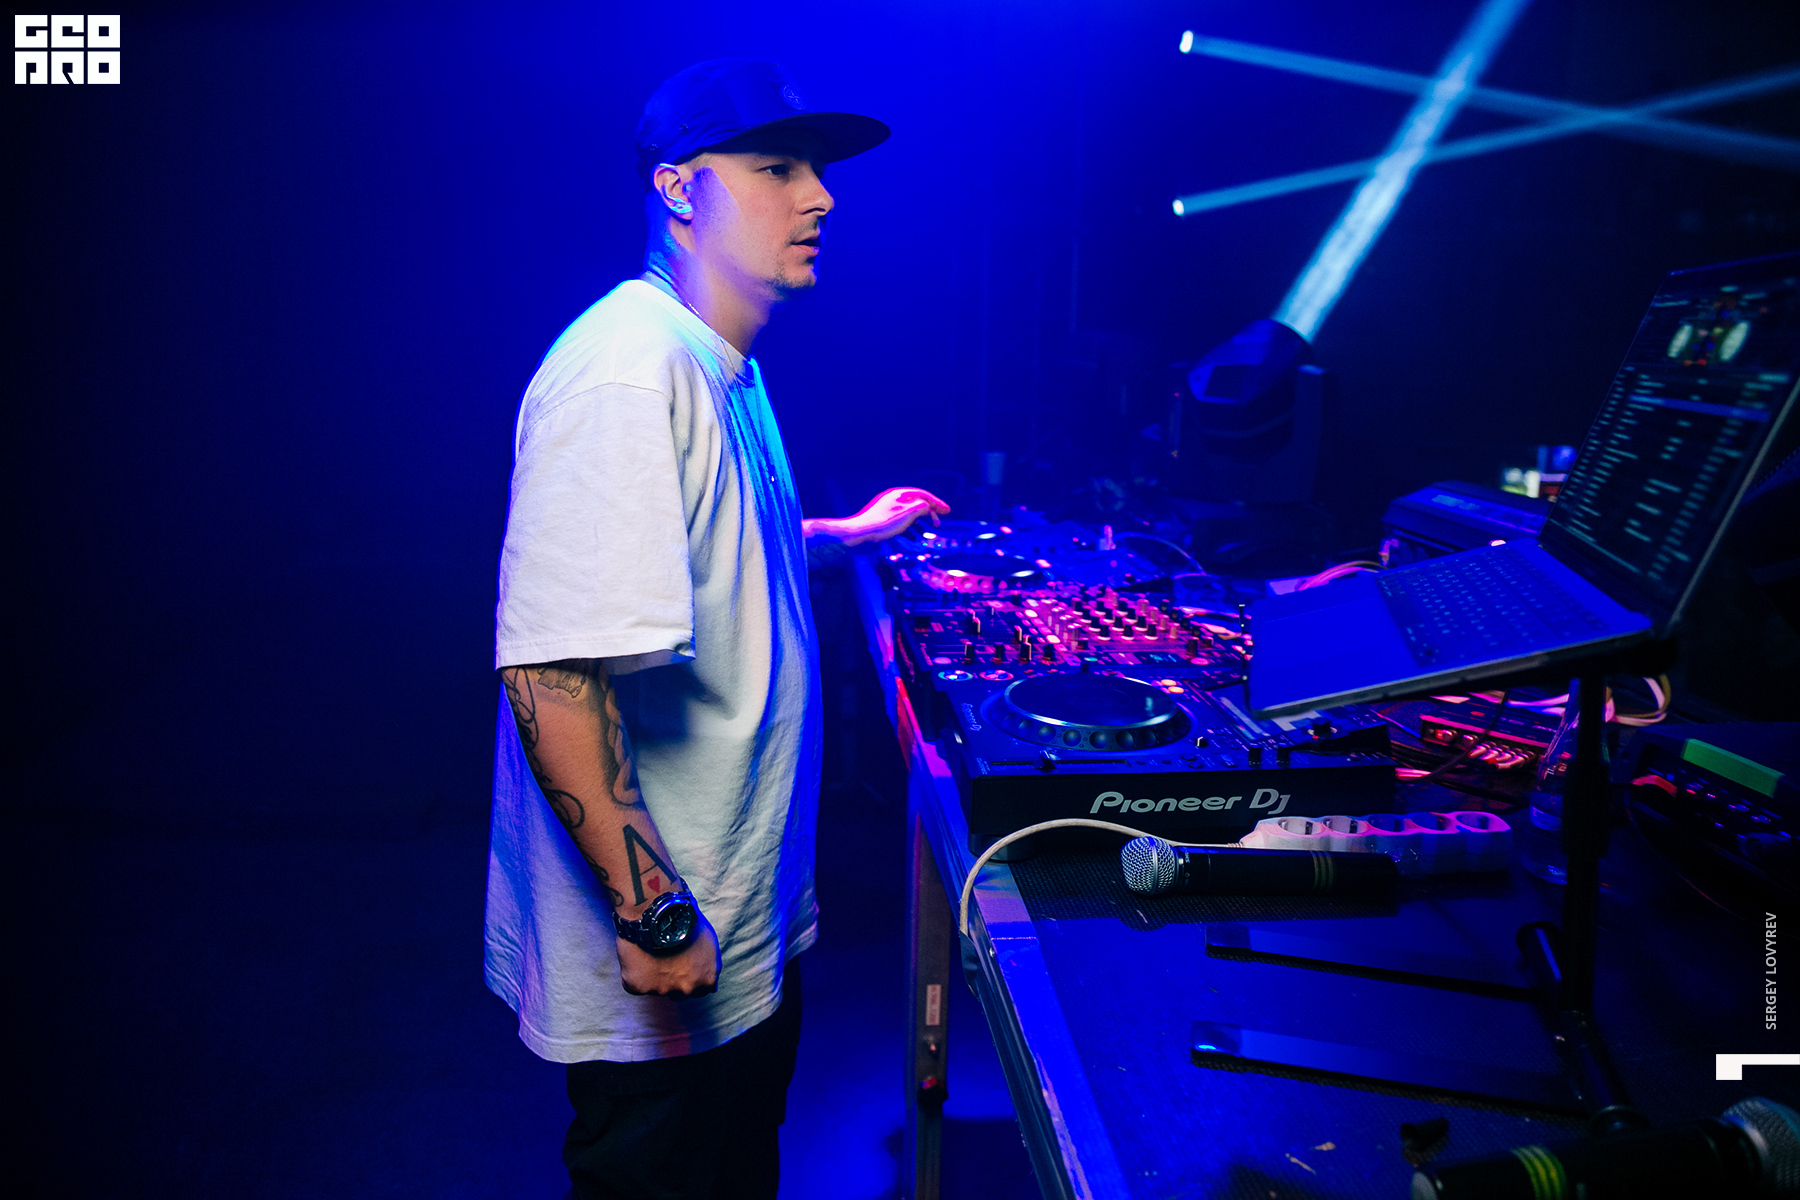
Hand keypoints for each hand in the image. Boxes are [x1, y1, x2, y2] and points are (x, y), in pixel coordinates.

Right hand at [616, 913, 720, 998]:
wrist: (659, 912)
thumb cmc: (685, 921)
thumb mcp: (710, 943)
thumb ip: (710, 966)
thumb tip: (711, 985)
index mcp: (705, 980)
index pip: (699, 991)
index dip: (689, 976)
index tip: (681, 965)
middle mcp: (685, 989)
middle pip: (678, 993)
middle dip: (672, 979)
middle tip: (664, 958)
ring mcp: (661, 990)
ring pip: (655, 989)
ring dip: (652, 975)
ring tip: (650, 951)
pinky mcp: (638, 986)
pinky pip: (634, 985)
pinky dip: (634, 973)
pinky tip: (637, 956)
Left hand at [809, 487, 951, 546]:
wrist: (860, 533)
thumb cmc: (882, 524)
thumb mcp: (907, 514)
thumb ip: (921, 508)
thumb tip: (927, 506)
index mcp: (899, 494)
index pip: (922, 494)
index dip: (936, 502)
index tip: (947, 511)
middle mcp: (894, 499)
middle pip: (916, 503)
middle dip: (930, 513)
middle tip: (939, 523)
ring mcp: (888, 509)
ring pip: (910, 514)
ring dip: (921, 522)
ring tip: (929, 532)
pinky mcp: (884, 520)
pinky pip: (901, 521)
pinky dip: (910, 528)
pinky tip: (914, 538)